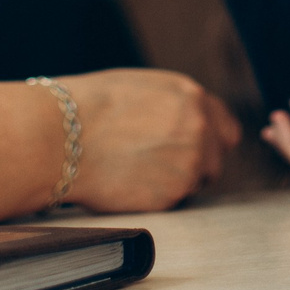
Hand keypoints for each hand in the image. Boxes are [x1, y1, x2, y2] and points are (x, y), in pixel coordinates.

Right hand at [57, 69, 239, 212]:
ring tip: (138, 170)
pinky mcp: (172, 195)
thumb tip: (193, 119)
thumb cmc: (92, 107)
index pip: (227, 129)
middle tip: (159, 162)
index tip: (196, 147)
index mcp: (192, 97)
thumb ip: (178, 105)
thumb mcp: (145, 88)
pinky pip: (175, 200)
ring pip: (197, 182)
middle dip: (195, 163)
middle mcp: (199, 129)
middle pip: (216, 159)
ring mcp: (189, 163)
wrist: (62, 137)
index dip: (210, 140)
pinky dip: (158, 197)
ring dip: (176, 181)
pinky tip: (132, 182)